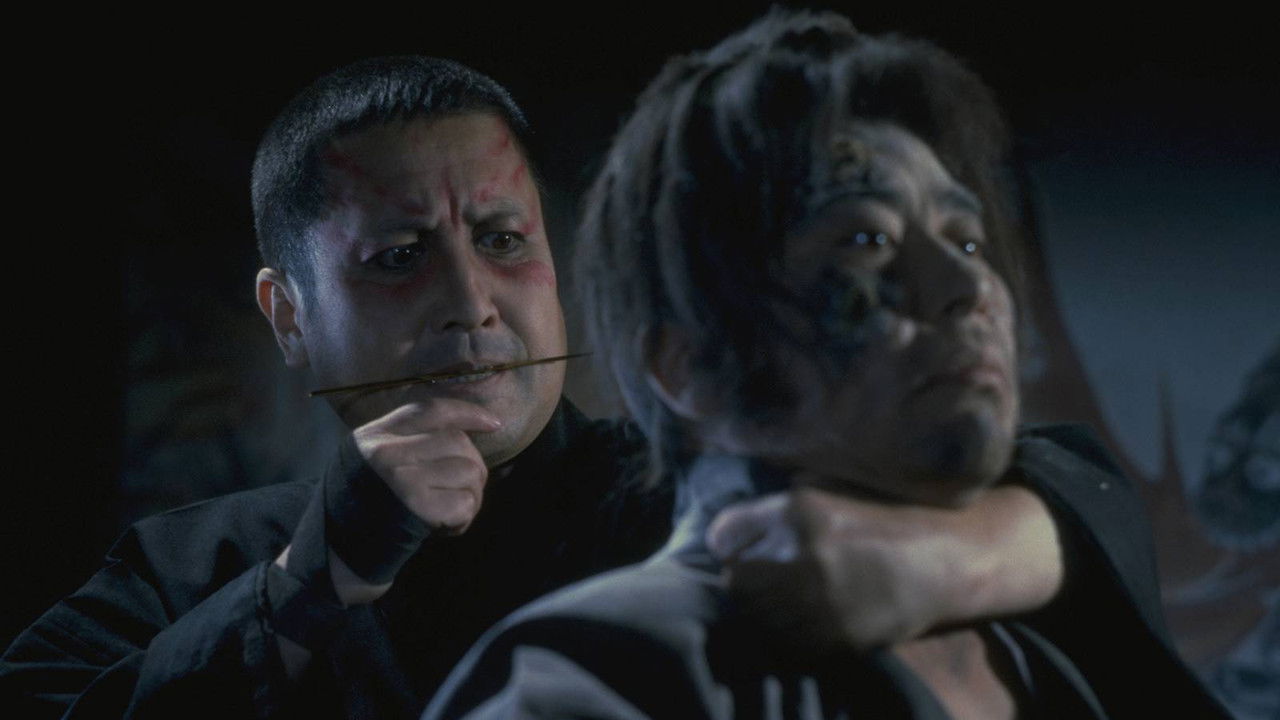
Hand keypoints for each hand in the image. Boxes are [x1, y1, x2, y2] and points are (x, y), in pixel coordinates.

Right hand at [353, 398, 501, 534]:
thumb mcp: (375, 457)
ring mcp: (404, 479)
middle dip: (472, 465)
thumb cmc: (366, 500)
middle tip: (463, 488)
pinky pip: (465, 503)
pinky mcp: (417, 508)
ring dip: (472, 494)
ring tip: (453, 509)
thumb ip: (411, 439)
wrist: (339, 547)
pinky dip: (465, 518)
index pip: (433, 411)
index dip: (469, 413)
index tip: (495, 423)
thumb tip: (473, 430)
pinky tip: (447, 526)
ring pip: (469, 471)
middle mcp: (389, 452)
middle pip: (458, 442)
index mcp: (378, 434)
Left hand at [706, 484, 1062, 654]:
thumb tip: (743, 517)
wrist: (944, 558)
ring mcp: (817, 601)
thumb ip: (783, 499)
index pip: (723, 535)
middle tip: (761, 571)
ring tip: (782, 593)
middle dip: (743, 574)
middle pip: (733, 578)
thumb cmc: (887, 513)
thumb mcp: (832, 485)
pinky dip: (785, 631)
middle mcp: (801, 556)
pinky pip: (784, 642)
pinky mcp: (834, 636)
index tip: (741, 542)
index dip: (730, 540)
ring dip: (761, 606)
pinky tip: (802, 614)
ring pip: (755, 615)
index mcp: (797, 511)